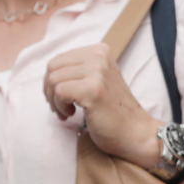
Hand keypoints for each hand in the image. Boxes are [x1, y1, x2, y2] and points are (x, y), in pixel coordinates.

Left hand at [42, 44, 159, 168]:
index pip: (58, 59)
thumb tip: (48, 74)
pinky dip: (60, 107)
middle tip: (61, 107)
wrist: (136, 132)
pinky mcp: (93, 89)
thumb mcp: (96, 80)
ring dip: (55, 101)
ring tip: (68, 112)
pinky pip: (59, 92)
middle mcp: (99, 56)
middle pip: (53, 67)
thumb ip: (78, 70)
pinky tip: (72, 114)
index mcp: (99, 50)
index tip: (62, 98)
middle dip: (50, 90)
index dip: (53, 81)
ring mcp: (97, 72)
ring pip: (53, 80)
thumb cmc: (112, 111)